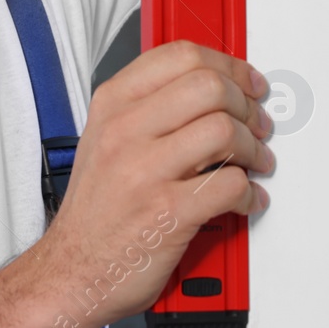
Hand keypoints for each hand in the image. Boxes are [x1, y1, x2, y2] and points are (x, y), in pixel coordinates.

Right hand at [34, 40, 273, 327]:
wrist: (70, 271)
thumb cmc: (95, 210)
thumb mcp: (104, 138)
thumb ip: (149, 107)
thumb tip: (210, 89)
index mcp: (113, 105)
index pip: (181, 56)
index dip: (227, 65)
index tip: (246, 81)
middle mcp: (125, 131)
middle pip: (209, 86)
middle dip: (247, 105)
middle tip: (257, 124)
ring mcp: (144, 171)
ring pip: (224, 131)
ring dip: (255, 148)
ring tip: (256, 162)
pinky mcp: (167, 213)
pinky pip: (229, 186)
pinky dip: (251, 193)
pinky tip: (246, 199)